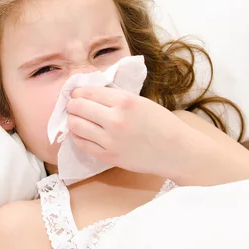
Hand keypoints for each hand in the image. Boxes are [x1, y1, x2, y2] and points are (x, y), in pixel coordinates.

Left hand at [65, 86, 201, 178]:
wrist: (176, 151)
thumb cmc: (162, 123)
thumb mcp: (141, 101)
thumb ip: (116, 97)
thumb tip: (91, 93)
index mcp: (124, 101)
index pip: (87, 92)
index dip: (77, 92)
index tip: (76, 94)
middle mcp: (115, 119)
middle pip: (77, 107)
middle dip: (72, 105)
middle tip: (73, 106)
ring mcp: (110, 140)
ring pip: (75, 126)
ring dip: (72, 120)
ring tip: (76, 119)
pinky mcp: (109, 156)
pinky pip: (82, 144)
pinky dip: (77, 136)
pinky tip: (81, 133)